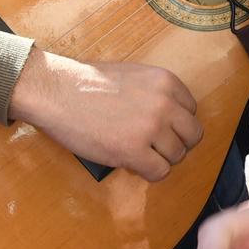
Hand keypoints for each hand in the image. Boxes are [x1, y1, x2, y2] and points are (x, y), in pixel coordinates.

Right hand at [8, 49, 201, 180]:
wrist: (56, 91)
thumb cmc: (87, 83)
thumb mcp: (134, 76)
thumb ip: (156, 93)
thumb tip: (169, 116)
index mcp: (167, 82)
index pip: (191, 111)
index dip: (176, 123)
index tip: (160, 128)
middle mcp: (165, 104)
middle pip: (192, 135)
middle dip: (176, 143)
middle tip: (154, 146)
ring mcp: (151, 128)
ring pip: (177, 155)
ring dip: (160, 159)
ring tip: (138, 153)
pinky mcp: (133, 151)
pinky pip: (160, 172)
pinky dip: (149, 172)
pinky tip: (133, 164)